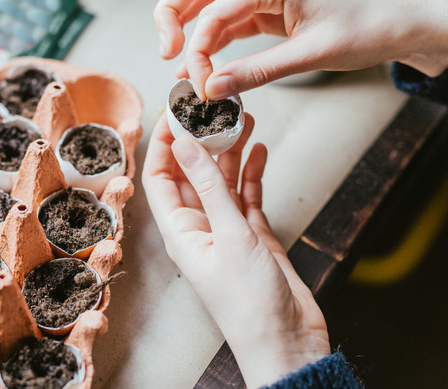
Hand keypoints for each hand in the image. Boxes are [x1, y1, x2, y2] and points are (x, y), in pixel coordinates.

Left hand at [142, 113, 329, 387]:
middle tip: (216, 107)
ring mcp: (226, 230)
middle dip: (202, 139)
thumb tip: (183, 143)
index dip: (164, 142)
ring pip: (223, 180)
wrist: (287, 341)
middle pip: (193, 173)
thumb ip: (209, 186)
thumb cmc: (250, 302)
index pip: (160, 177)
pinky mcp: (253, 235)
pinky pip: (247, 195)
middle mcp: (199, 227)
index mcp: (179, 230)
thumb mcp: (229, 234)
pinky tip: (259, 149)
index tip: (177, 110)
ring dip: (231, 151)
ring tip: (243, 118)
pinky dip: (253, 172)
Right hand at [154, 0, 447, 99]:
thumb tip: (213, 89)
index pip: (215, 10)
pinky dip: (212, 39)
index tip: (199, 83)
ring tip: (177, 62)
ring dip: (188, 26)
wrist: (401, 23)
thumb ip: (256, 72)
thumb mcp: (311, 56)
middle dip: (172, 15)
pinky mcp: (270, 6)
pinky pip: (229, 18)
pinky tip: (203, 65)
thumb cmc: (367, 29)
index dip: (198, 48)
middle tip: (167, 53)